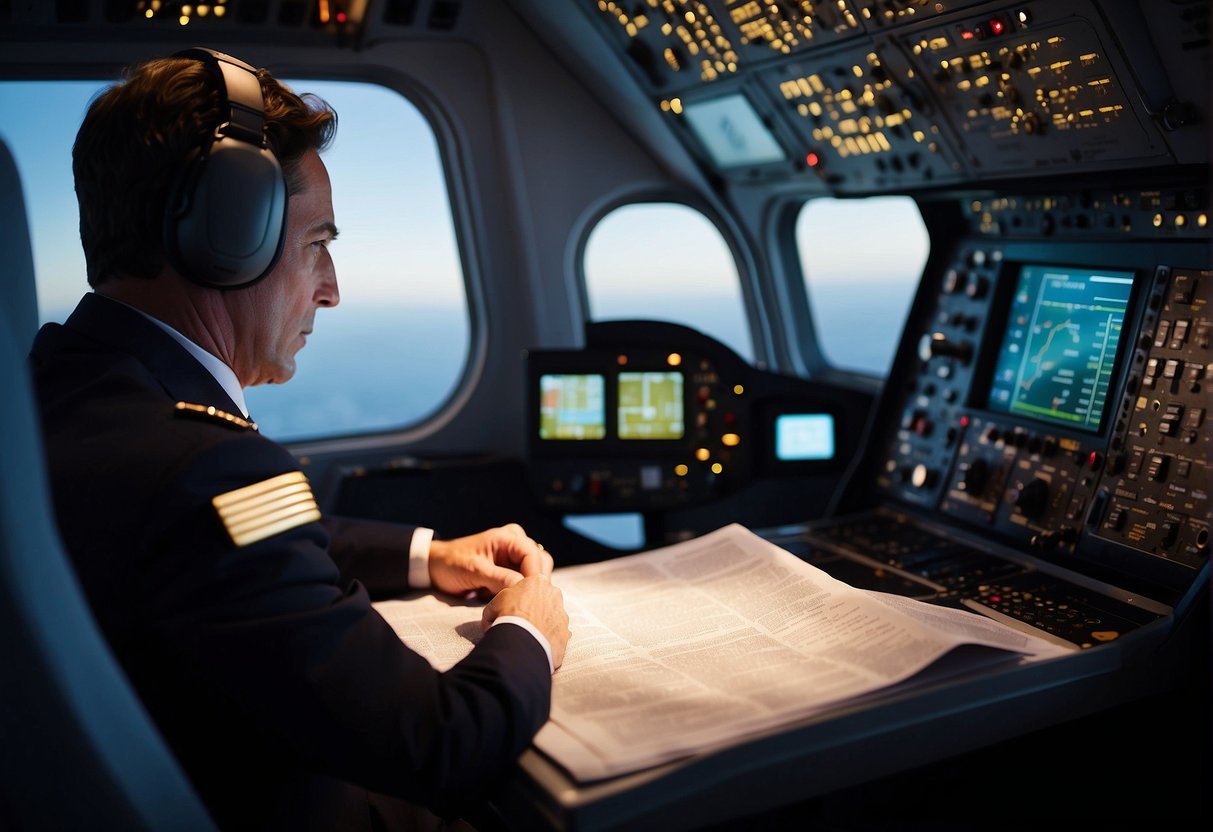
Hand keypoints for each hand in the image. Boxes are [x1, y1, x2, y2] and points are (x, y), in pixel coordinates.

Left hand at [428, 523, 553, 596]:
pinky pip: (525, 581)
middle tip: (525, 603)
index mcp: (508, 537)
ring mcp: (514, 557)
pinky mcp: (511, 570)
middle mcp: (516, 544)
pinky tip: (510, 601)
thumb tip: (523, 589)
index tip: (532, 596)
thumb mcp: (474, 571)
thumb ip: (500, 578)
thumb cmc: (452, 564)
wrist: (436, 567)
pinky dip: (520, 592)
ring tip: (514, 602)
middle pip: (540, 563)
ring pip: (535, 574)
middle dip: (534, 583)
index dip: (535, 575)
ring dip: (527, 589)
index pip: (533, 555)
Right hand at [482, 574, 570, 668]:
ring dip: (542, 625)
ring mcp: (562, 614)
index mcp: (538, 581)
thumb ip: (498, 605)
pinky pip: (556, 635)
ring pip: (552, 618)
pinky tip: (536, 645)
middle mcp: (554, 595)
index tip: (514, 608)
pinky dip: (547, 639)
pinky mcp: (565, 633)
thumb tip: (492, 618)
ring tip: (527, 636)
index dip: (521, 598)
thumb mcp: (494, 604)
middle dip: (535, 610)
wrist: (521, 641)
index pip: (531, 586)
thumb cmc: (507, 617)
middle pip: (544, 600)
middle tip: (520, 622)